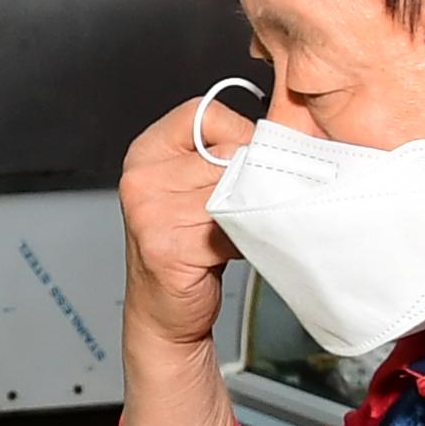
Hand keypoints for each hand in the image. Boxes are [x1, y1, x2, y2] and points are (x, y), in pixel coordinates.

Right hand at [119, 90, 248, 350]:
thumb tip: (284, 134)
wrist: (164, 311)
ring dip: (253, 212)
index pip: (206, 114)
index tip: (251, 161)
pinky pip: (231, 229)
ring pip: (233, 192)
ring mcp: (149, 211)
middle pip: (226, 153)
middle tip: (256, 202)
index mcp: (146, 151)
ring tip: (244, 228)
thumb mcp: (193, 187)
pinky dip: (247, 240)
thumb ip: (222, 156)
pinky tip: (236, 250)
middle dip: (253, 178)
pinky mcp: (166, 246)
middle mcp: (140, 177)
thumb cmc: (188, 246)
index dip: (241, 134)